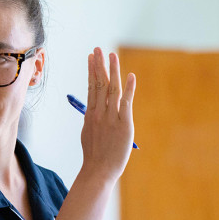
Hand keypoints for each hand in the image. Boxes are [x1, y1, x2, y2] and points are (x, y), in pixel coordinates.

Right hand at [80, 47, 135, 181]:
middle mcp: (99, 113)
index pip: (91, 87)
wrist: (98, 170)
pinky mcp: (123, 124)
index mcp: (90, 115)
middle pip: (99, 84)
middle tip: (97, 49)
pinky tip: (130, 76)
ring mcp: (110, 118)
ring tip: (111, 55)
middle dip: (98, 65)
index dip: (92, 71)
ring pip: (111, 89)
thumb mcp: (89, 134)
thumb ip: (92, 121)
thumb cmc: (95, 156)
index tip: (91, 58)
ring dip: (112, 71)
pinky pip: (126, 102)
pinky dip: (129, 88)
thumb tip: (93, 112)